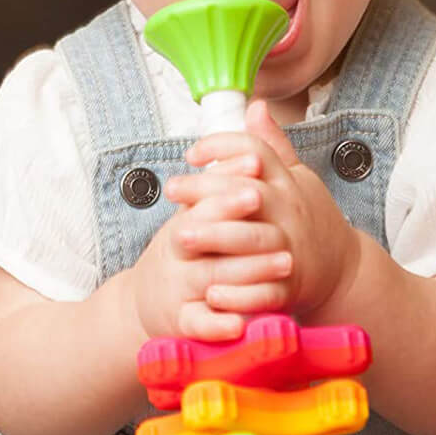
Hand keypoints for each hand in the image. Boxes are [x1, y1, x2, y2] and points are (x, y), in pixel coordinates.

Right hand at [129, 149, 293, 342]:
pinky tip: (243, 322)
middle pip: (204, 235)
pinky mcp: (180, 322)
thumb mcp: (201, 206)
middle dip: (239, 225)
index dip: (228, 185)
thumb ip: (232, 165)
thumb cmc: (186, 250)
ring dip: (248, 272)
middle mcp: (177, 251)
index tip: (258, 174)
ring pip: (210, 278)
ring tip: (284, 265)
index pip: (201, 197)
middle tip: (275, 218)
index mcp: (183, 220)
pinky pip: (199, 324)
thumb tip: (257, 110)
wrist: (151, 303)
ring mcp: (177, 287)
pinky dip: (220, 324)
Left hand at [176, 100, 360, 321]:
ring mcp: (289, 247)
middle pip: (247, 191)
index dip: (222, 146)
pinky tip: (208, 292)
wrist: (342, 270)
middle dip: (206, 190)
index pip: (255, 151)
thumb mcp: (298, 177)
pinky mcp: (288, 285)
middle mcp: (288, 210)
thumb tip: (256, 106)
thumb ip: (273, 145)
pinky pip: (262, 289)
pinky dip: (236, 292)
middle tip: (172, 189)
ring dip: (215, 237)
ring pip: (251, 239)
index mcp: (287, 182)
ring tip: (179, 237)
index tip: (192, 154)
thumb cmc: (310, 219)